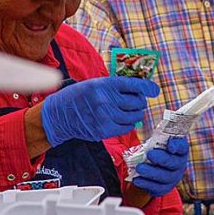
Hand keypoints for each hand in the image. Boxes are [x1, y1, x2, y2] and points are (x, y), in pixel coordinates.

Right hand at [41, 77, 159, 146]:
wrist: (59, 115)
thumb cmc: (79, 96)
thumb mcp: (95, 83)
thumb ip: (116, 86)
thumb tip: (139, 89)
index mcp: (105, 85)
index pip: (134, 85)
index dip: (148, 87)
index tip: (154, 90)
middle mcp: (107, 100)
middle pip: (137, 102)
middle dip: (140, 101)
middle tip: (136, 101)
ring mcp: (105, 117)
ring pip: (134, 116)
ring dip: (136, 113)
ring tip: (129, 111)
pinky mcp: (104, 131)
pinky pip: (126, 128)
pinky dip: (128, 124)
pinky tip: (122, 119)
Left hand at [133, 137, 188, 196]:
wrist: (153, 164)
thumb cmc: (157, 149)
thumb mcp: (158, 140)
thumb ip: (158, 138)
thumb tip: (153, 136)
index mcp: (180, 150)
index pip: (181, 147)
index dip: (177, 146)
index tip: (170, 146)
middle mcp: (180, 164)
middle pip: (174, 163)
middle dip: (162, 159)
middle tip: (149, 154)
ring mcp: (174, 177)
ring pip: (166, 178)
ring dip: (152, 173)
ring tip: (139, 168)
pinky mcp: (165, 187)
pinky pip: (158, 189)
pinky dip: (146, 184)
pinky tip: (137, 179)